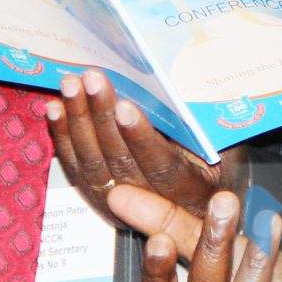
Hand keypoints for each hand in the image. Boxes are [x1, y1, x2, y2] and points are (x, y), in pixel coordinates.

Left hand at [49, 68, 237, 226]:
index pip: (164, 167)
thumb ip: (209, 121)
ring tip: (71, 85)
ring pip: (95, 166)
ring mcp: (125, 205)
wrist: (202, 201)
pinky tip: (54, 109)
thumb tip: (196, 76)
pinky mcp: (100, 198)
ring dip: (79, 122)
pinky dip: (64, 138)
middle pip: (122, 163)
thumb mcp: (226, 141)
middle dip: (103, 118)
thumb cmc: (220, 157)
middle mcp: (157, 205)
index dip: (142, 138)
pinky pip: (77, 169)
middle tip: (94, 79)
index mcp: (194, 190)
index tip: (126, 106)